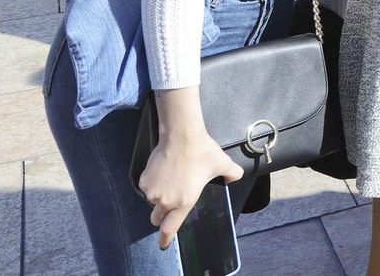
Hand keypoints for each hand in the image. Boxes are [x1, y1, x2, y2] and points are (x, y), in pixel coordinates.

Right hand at [138, 129, 242, 247]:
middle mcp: (166, 200)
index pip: (170, 228)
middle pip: (157, 218)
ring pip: (152, 201)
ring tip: (171, 180)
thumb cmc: (203, 151)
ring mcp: (153, 191)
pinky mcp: (144, 180)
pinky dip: (153, 184)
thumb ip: (232, 174)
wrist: (181, 136)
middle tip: (170, 204)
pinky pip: (147, 187)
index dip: (165, 238)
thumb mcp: (223, 164)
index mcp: (184, 202)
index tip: (163, 244)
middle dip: (161, 216)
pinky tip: (164, 171)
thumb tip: (235, 178)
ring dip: (159, 196)